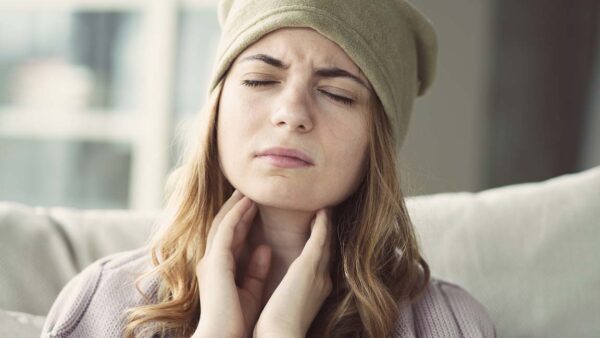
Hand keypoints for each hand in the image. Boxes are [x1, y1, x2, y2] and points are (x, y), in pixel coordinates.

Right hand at [193, 190, 271, 337]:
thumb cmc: (237, 322)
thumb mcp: (251, 291)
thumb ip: (256, 270)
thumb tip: (264, 249)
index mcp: (219, 270)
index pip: (230, 238)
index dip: (241, 220)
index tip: (253, 206)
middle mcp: (212, 262)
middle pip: (223, 226)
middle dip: (235, 208)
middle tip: (247, 191)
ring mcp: (211, 260)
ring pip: (223, 224)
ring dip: (236, 206)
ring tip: (248, 191)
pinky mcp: (215, 261)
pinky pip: (226, 230)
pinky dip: (236, 214)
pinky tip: (247, 203)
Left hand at [254, 208, 332, 337]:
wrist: (280, 336)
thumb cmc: (275, 329)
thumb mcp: (283, 308)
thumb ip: (286, 294)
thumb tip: (281, 290)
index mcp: (314, 291)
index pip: (318, 265)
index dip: (319, 249)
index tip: (317, 236)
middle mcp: (321, 280)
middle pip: (327, 250)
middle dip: (327, 233)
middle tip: (326, 215)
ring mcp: (318, 271)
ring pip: (326, 241)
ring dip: (325, 223)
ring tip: (324, 208)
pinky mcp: (310, 265)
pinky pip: (320, 237)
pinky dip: (322, 223)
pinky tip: (321, 211)